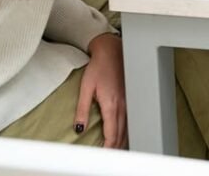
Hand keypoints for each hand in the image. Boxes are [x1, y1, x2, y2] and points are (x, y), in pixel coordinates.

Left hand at [75, 33, 126, 148]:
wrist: (112, 51)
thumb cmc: (98, 67)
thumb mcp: (86, 88)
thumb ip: (82, 109)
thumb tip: (78, 128)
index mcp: (111, 104)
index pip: (112, 132)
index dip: (108, 147)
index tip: (103, 155)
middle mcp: (122, 104)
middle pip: (122, 133)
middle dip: (116, 147)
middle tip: (109, 156)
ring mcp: (128, 101)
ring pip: (128, 127)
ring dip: (122, 140)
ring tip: (116, 150)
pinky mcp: (130, 97)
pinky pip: (130, 119)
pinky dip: (127, 130)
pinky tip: (124, 134)